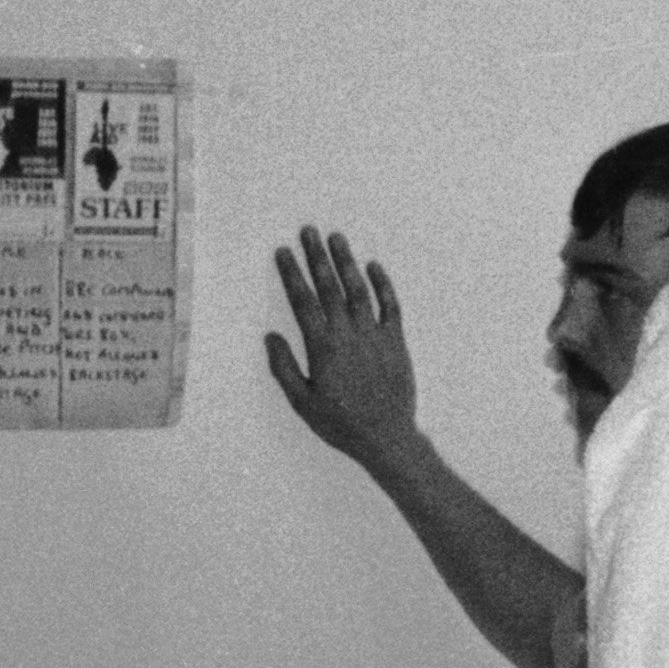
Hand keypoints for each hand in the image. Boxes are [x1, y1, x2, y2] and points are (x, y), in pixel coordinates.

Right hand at [264, 228, 421, 470]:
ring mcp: (375, 335)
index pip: (303, 301)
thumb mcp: (302, 402)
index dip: (292, 274)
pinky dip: (383, 284)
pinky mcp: (396, 341)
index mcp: (322, 347)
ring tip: (336, 238)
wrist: (386, 436)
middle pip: (329, 287)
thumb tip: (272, 337)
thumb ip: (284, 367)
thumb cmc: (340, 423)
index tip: (283, 252)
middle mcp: (348, 334)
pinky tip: (374, 265)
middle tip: (308, 230)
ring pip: (359, 290)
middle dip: (317, 257)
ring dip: (347, 262)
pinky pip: (391, 306)